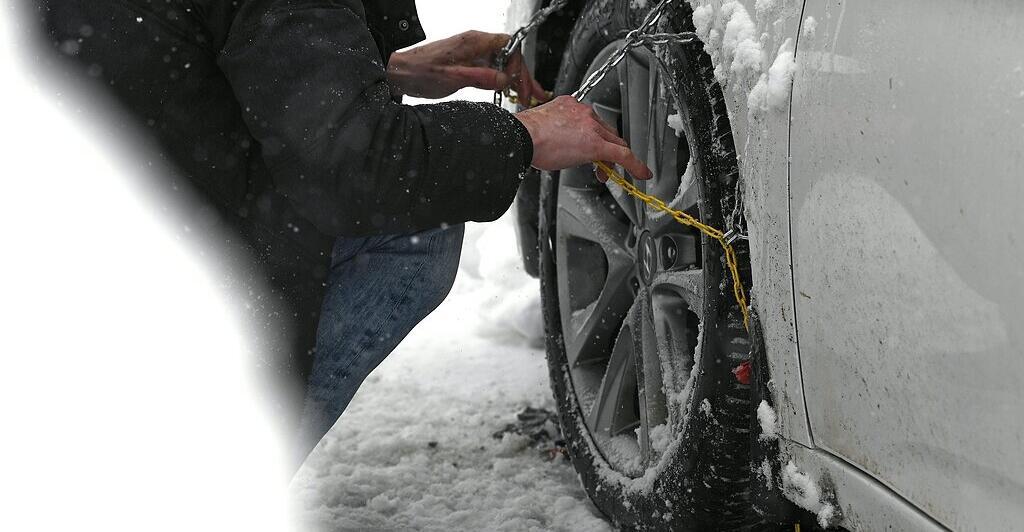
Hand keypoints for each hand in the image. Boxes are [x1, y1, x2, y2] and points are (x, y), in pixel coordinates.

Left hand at [387, 30, 546, 101]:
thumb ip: (479, 77)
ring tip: (524, 96)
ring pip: (501, 64)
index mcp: (473, 42)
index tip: (520, 85)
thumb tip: (504, 79)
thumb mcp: (451, 78)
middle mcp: (474, 45)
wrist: (400, 73)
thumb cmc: (419, 72)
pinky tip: (506, 92)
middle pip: (508, 56)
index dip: (519, 66)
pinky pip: (490, 69)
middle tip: (530, 95)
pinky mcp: (466, 64)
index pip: (509, 47)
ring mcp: (471, 54)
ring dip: (513, 80)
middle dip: (521, 75)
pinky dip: (501, 81)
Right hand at [515, 95, 652, 180]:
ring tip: (606, 174)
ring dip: (613, 159)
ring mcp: (590, 127)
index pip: (590, 123)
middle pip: (605, 132)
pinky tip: (641, 173)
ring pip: (613, 142)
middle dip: (605, 151)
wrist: (520, 136)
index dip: (594, 138)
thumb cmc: (523, 135)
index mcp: (569, 106)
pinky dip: (634, 165)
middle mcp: (583, 112)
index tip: (593, 150)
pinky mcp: (596, 144)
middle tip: (600, 168)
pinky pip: (622, 154)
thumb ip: (554, 133)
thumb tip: (556, 147)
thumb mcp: (541, 128)